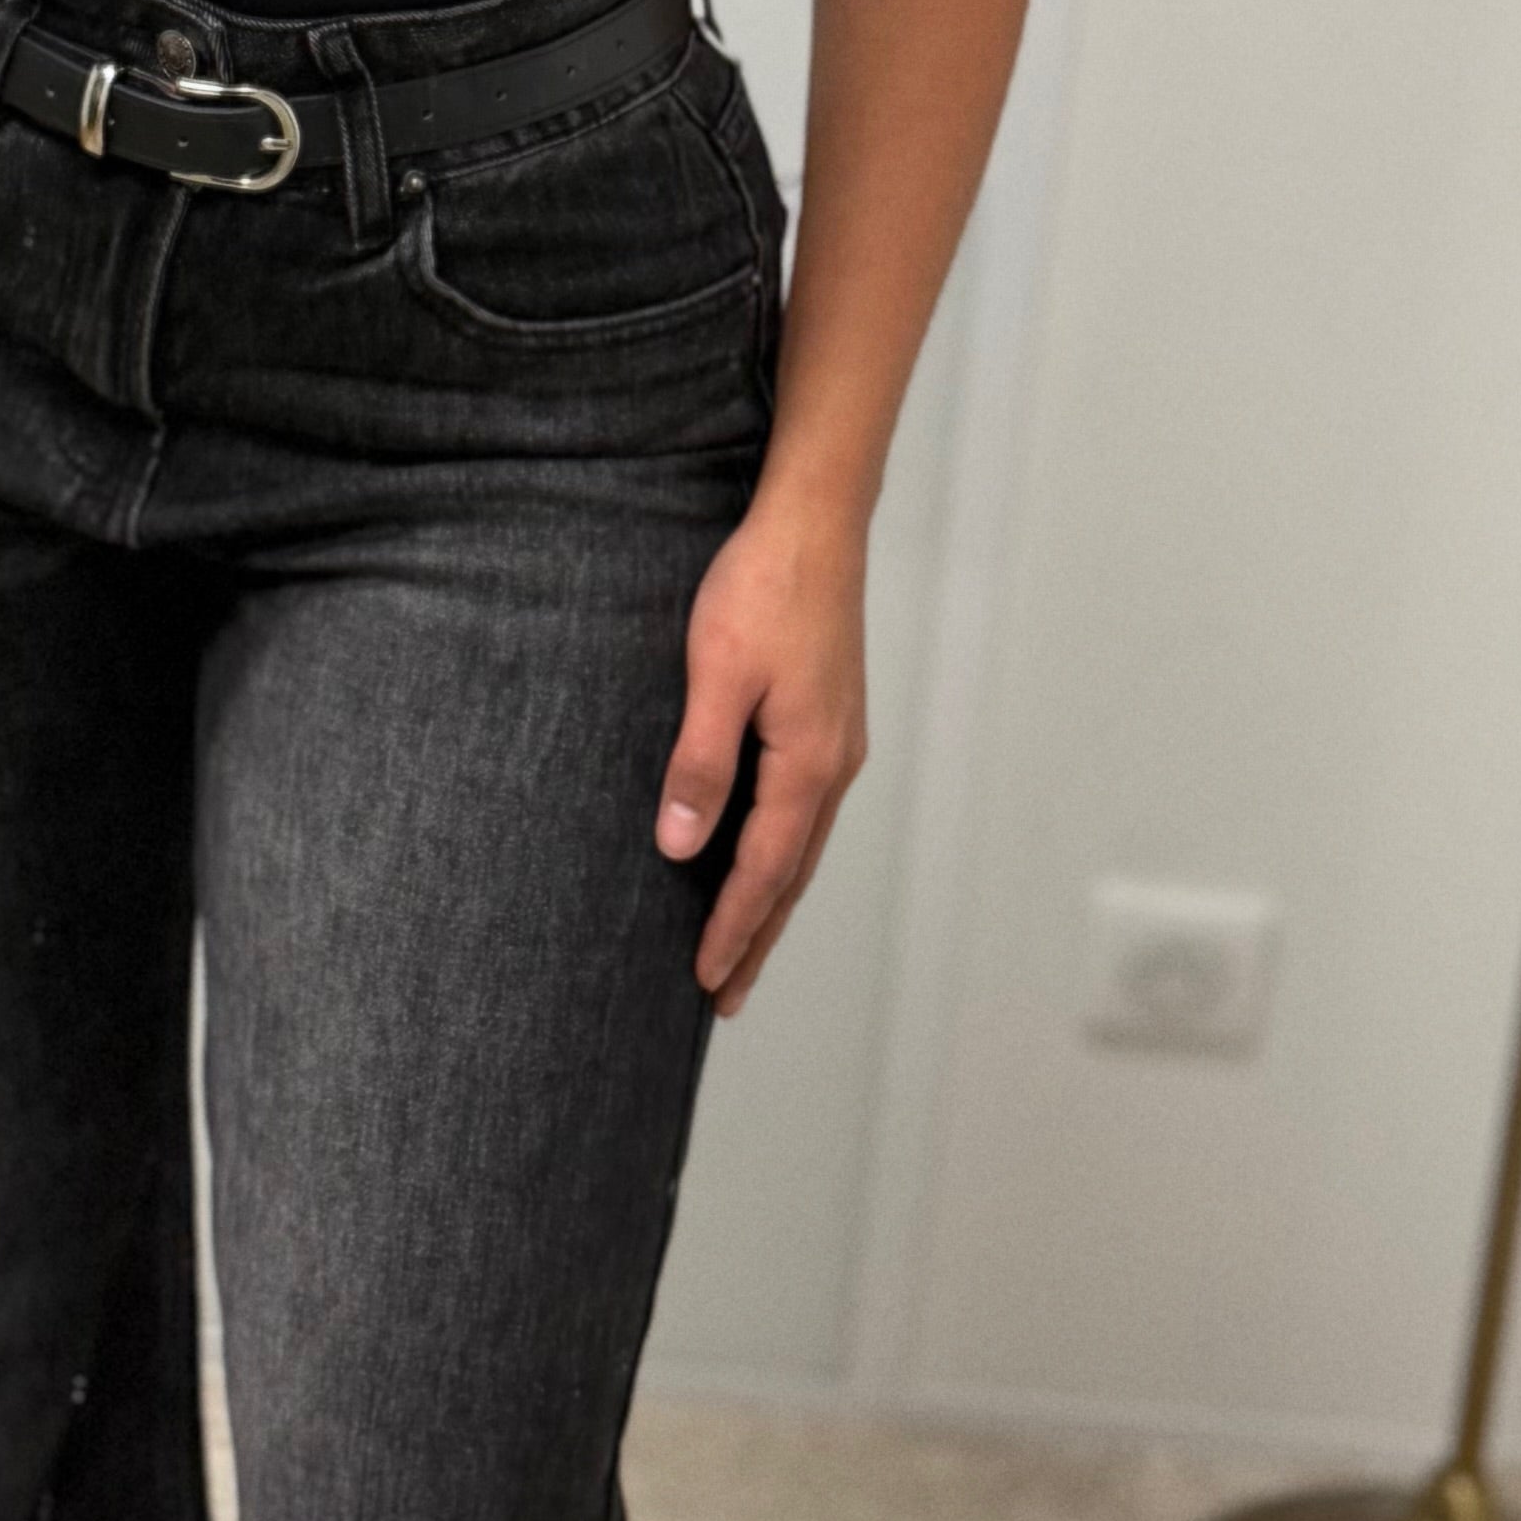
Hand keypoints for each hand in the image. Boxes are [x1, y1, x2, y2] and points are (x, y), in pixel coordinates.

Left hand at [654, 495, 869, 1011]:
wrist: (813, 523)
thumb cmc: (762, 588)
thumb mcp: (716, 676)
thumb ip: (700, 763)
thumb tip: (683, 846)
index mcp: (807, 763)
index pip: (764, 870)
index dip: (733, 929)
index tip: (706, 980)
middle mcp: (833, 764)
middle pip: (792, 874)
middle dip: (757, 937)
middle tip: (726, 997)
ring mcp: (837, 743)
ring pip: (802, 844)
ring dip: (771, 900)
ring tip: (744, 947)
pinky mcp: (828, 720)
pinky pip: (804, 810)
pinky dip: (783, 852)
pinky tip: (762, 857)